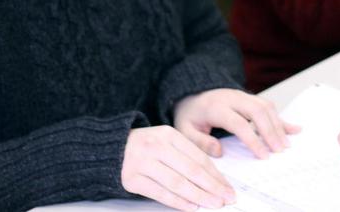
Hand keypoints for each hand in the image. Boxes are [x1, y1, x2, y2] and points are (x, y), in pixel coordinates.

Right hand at [121, 125, 235, 210]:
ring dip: (198, 196)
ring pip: (177, 183)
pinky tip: (191, 207)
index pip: (199, 158)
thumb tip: (214, 179)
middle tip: (226, 198)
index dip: (216, 175)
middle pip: (191, 170)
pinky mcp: (131, 179)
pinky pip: (159, 193)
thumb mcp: (167, 142)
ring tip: (213, 204)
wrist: (110, 149)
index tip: (228, 187)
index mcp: (170, 135)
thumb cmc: (147, 148)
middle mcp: (157, 147)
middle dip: (212, 187)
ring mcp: (143, 162)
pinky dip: (177, 201)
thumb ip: (187, 156)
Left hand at [174, 88, 300, 158]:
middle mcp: (233, 99)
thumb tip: (220, 151)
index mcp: (216, 107)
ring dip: (278, 125)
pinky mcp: (251, 98)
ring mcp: (243, 96)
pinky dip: (281, 118)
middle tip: (279, 150)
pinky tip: (294, 128)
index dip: (253, 139)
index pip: (239, 123)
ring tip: (285, 144)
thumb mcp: (184, 130)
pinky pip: (269, 106)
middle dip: (271, 131)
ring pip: (266, 107)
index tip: (262, 155)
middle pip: (258, 111)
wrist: (192, 94)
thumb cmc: (190, 115)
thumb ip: (199, 142)